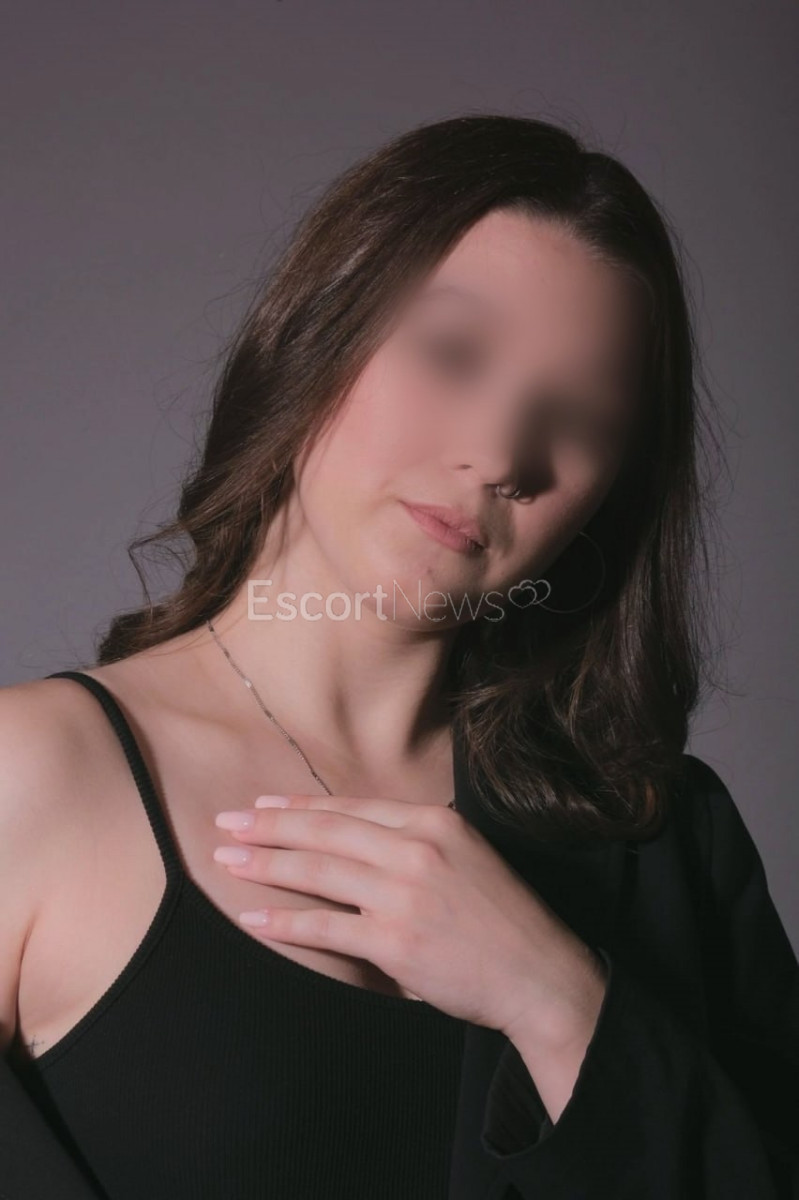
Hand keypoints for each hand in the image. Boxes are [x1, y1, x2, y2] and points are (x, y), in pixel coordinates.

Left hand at [213, 792, 600, 1044]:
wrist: (539, 974)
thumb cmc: (503, 919)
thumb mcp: (466, 857)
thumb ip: (415, 842)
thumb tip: (356, 836)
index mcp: (434, 823)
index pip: (352, 808)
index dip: (301, 806)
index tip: (264, 805)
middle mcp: (416, 849)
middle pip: (326, 832)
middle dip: (269, 826)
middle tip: (227, 821)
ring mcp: (404, 894)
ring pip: (319, 872)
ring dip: (266, 865)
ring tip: (228, 859)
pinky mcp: (395, 941)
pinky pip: (326, 927)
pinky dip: (284, 922)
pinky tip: (254, 918)